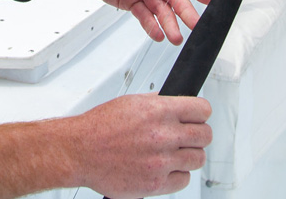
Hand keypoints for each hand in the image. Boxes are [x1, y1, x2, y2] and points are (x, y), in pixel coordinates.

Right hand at [65, 93, 211, 197]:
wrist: (80, 152)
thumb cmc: (100, 127)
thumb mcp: (131, 102)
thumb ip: (158, 103)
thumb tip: (174, 103)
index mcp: (159, 111)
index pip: (202, 110)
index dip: (200, 114)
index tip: (197, 117)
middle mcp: (163, 135)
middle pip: (205, 136)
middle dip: (198, 135)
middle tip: (188, 137)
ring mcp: (161, 161)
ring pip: (198, 159)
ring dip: (188, 156)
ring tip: (174, 153)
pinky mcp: (155, 184)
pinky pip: (184, 180)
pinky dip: (177, 175)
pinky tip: (165, 168)